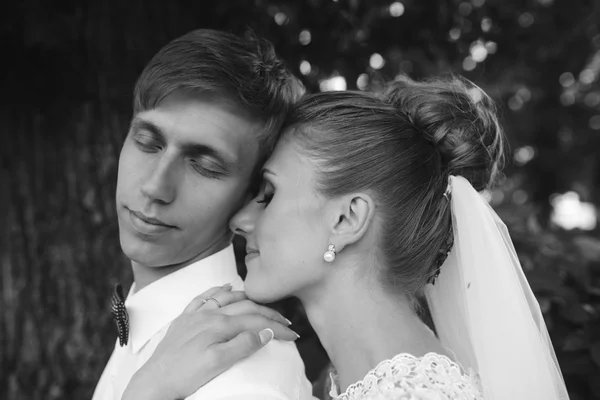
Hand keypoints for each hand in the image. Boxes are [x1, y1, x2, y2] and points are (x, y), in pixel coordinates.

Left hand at [121, 285, 297, 399]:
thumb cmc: (185, 376)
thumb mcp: (217, 364)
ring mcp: (195, 315)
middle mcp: (208, 314)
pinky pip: (203, 297)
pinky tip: (225, 288)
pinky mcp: (184, 319)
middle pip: (246, 307)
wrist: (154, 382)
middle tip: (285, 321)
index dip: (277, 328)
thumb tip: (265, 332)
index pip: (256, 322)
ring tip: (263, 304)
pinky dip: (218, 291)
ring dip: (248, 298)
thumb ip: (242, 345)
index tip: (293, 334)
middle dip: (269, 313)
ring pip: (227, 297)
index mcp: (219, 325)